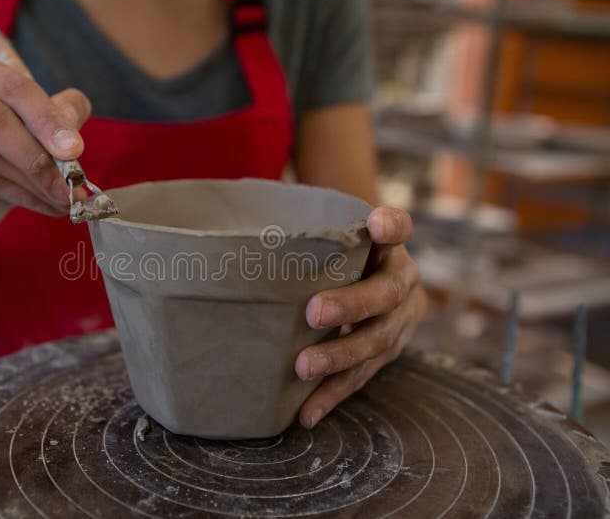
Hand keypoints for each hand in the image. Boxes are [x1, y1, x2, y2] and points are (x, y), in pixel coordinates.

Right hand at [0, 54, 90, 252]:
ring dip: (33, 180)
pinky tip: (47, 207)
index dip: (46, 117)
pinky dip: (21, 196)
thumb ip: (63, 116)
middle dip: (38, 154)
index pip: (12, 85)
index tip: (75, 148)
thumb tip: (76, 116)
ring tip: (65, 198)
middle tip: (71, 181)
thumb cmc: (10, 154)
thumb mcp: (41, 131)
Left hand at [294, 207, 427, 428]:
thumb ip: (305, 237)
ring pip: (377, 341)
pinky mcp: (386, 354)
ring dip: (339, 356)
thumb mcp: (333, 240)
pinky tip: (308, 412)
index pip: (399, 226)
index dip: (391, 225)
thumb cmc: (337, 257)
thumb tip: (233, 233)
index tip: (377, 224)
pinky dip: (332, 394)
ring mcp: (399, 321)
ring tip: (303, 368)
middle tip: (314, 313)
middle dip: (351, 304)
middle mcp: (402, 281)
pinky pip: (361, 377)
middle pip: (386, 293)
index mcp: (389, 246)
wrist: (375, 282)